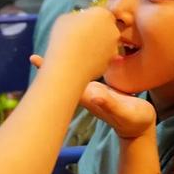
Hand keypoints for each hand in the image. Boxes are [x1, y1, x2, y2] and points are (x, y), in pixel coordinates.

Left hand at [30, 56, 155, 138]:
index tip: (34, 59)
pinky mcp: (101, 89)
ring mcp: (93, 90)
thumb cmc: (134, 120)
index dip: (49, 70)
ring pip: (73, 73)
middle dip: (50, 65)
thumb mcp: (125, 112)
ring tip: (54, 47)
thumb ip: (110, 104)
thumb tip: (94, 94)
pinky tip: (79, 51)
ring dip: (65, 61)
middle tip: (32, 56)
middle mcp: (87, 92)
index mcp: (90, 95)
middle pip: (64, 77)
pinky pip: (86, 72)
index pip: (63, 83)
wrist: (140, 126)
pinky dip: (81, 61)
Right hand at [41, 8, 119, 80]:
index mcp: (103, 14)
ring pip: (106, 43)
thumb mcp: (65, 19)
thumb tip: (79, 20)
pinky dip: (96, 57)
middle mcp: (113, 29)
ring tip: (81, 50)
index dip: (91, 19)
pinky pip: (104, 56)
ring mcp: (114, 46)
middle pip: (106, 28)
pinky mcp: (111, 61)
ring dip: (98, 45)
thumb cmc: (64, 39)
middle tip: (81, 37)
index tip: (82, 24)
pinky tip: (83, 60)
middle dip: (97, 31)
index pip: (102, 13)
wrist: (68, 66)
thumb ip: (77, 17)